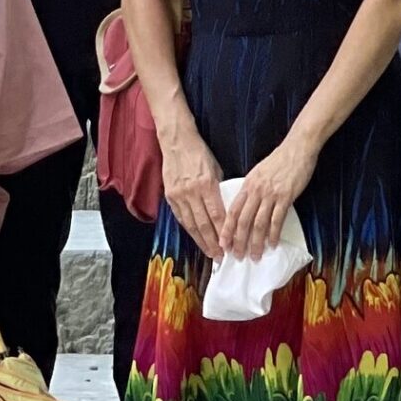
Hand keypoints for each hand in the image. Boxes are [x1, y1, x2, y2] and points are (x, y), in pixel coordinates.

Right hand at [158, 116, 229, 258]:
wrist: (177, 142)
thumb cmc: (200, 154)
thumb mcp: (215, 169)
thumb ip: (218, 190)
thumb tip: (224, 210)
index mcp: (206, 184)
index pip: (217, 214)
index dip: (223, 232)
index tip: (229, 244)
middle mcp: (192, 192)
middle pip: (204, 224)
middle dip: (213, 243)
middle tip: (220, 257)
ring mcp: (179, 196)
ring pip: (191, 225)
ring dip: (201, 241)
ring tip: (209, 253)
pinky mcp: (170, 197)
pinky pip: (181, 218)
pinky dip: (189, 231)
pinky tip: (196, 239)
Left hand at [225, 135, 316, 260]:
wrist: (298, 148)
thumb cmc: (280, 160)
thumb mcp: (258, 172)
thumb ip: (251, 189)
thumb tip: (246, 206)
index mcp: (248, 185)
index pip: (233, 211)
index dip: (227, 230)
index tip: (223, 244)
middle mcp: (256, 191)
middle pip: (243, 221)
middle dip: (239, 242)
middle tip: (237, 256)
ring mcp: (271, 194)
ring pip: (259, 224)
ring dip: (256, 242)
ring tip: (255, 255)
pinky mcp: (286, 197)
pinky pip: (277, 220)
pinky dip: (274, 234)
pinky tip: (273, 244)